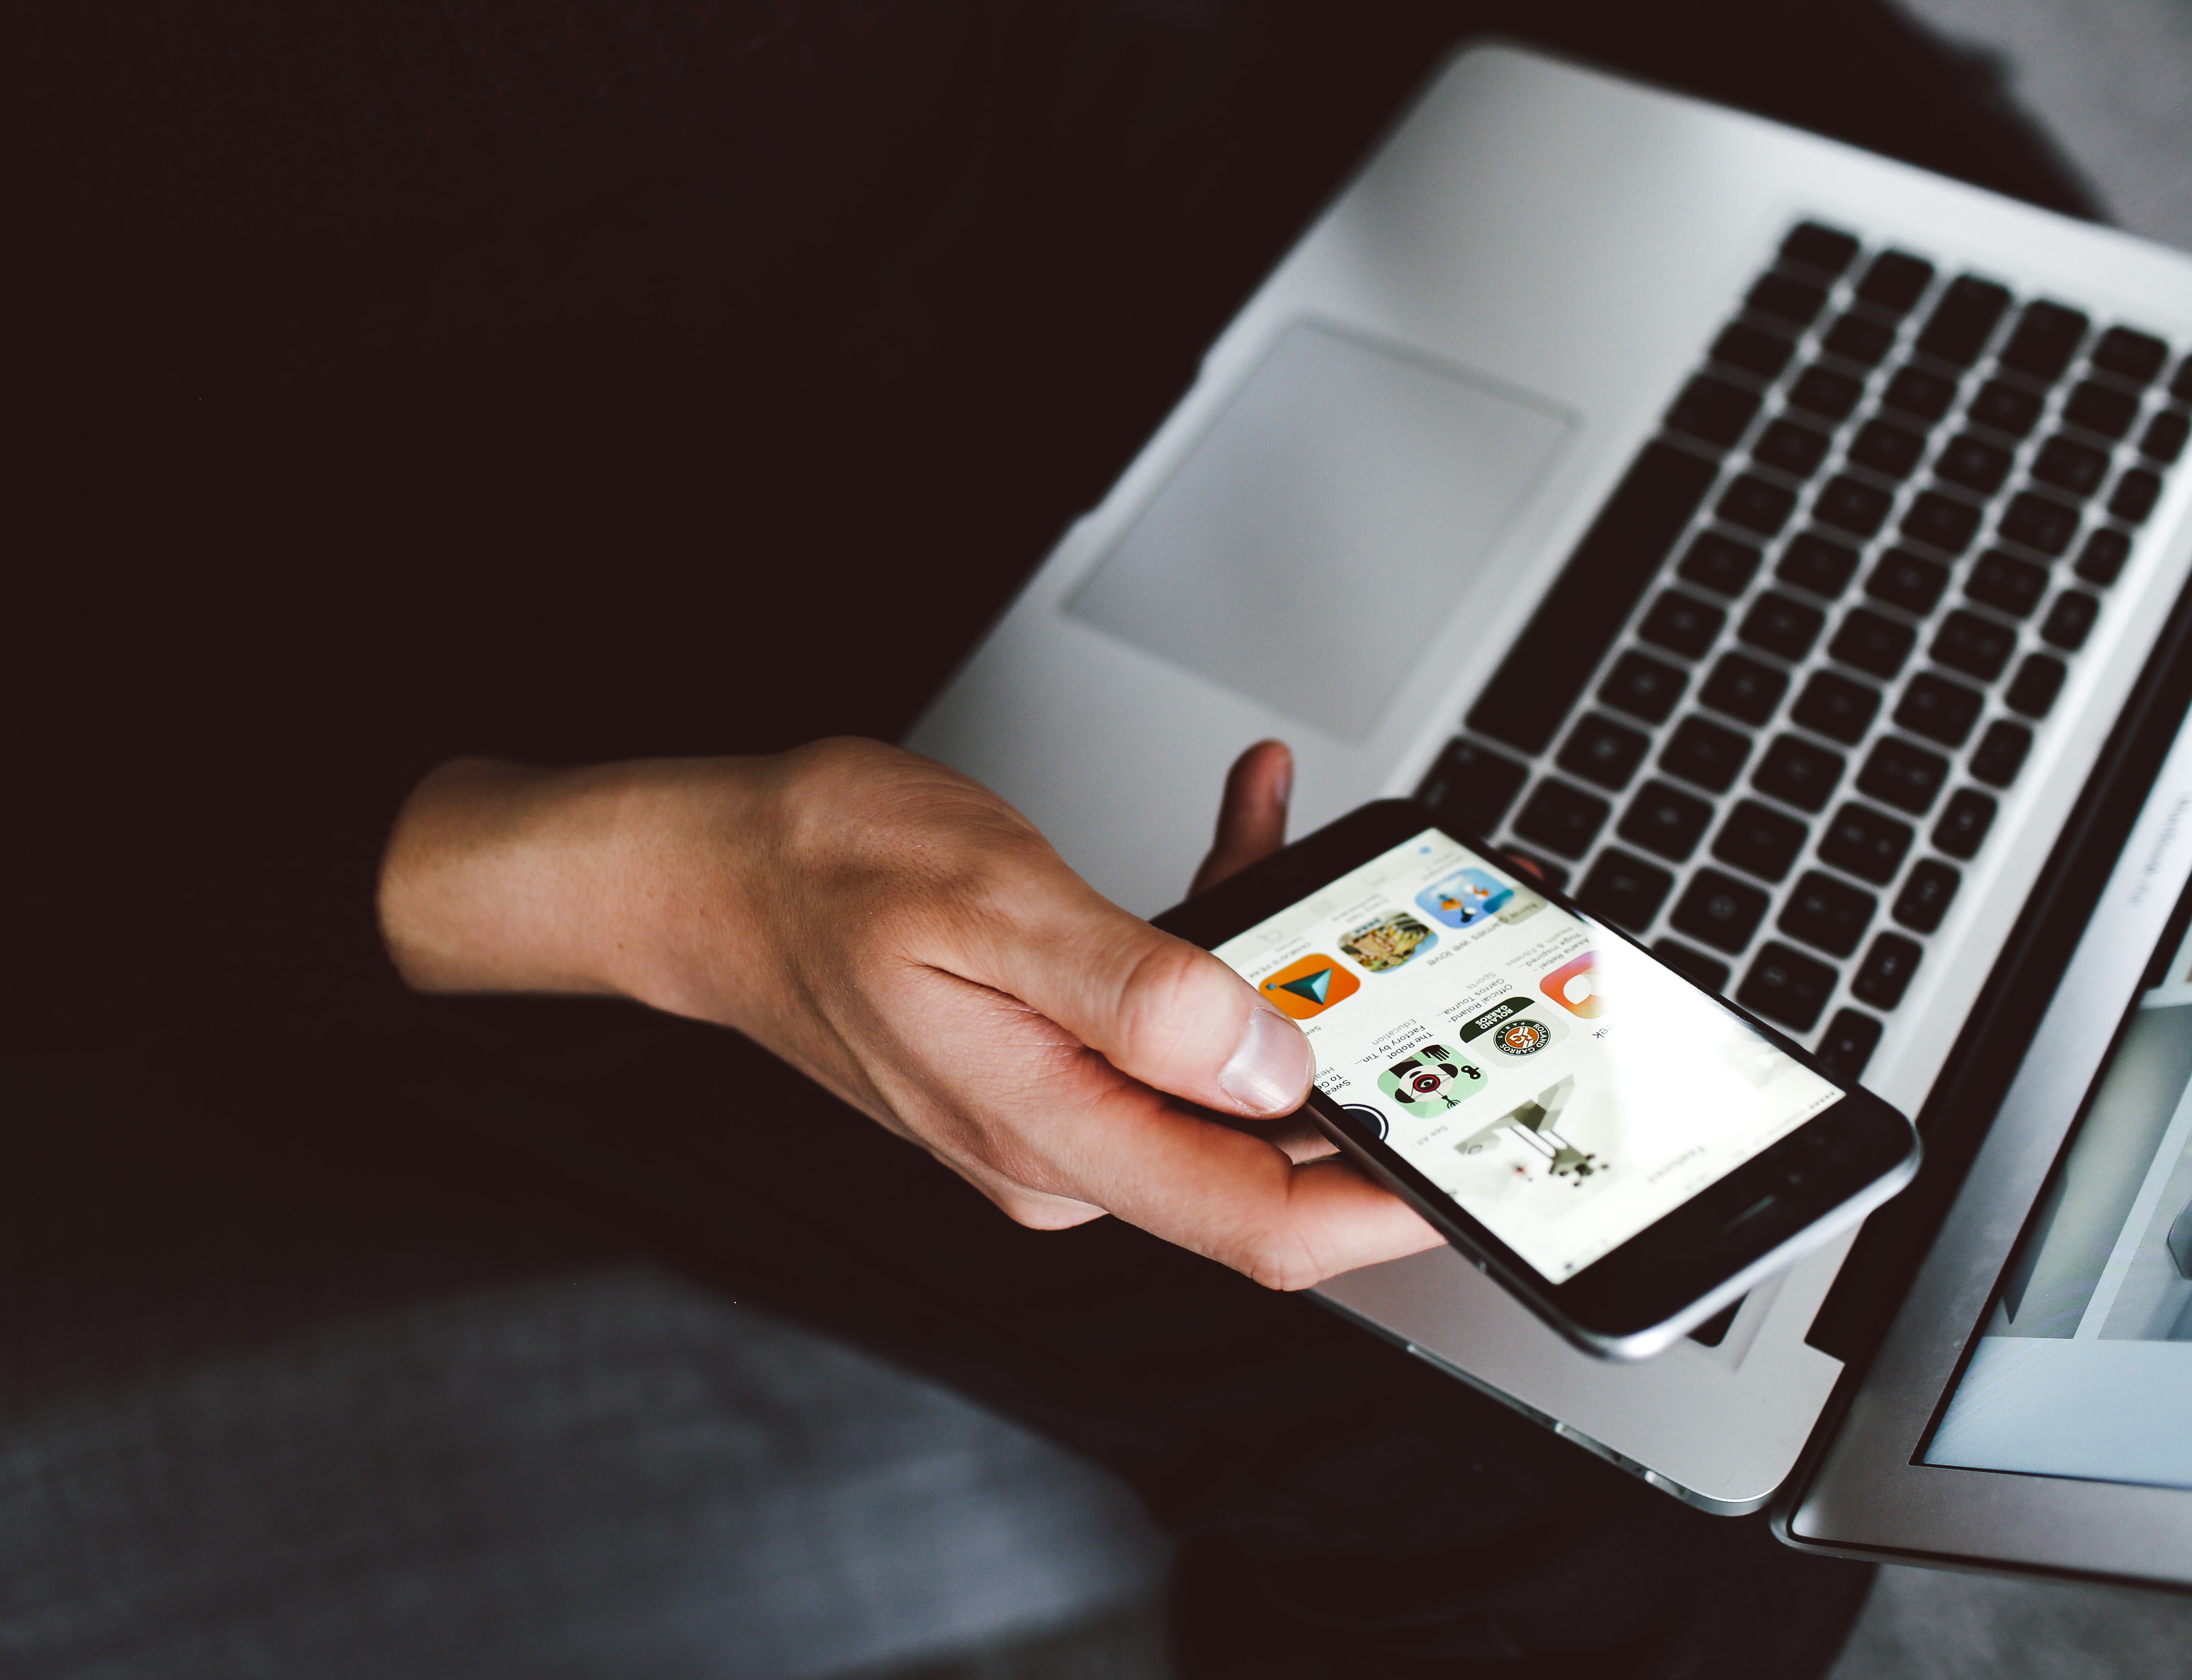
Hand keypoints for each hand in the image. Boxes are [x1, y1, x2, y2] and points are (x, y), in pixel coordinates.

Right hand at [377, 738, 1442, 1287]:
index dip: (1388, 1206)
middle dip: (1362, 1058)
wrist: (712, 872)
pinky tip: (1236, 831)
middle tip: (1426, 950)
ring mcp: (1063, 1108)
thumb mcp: (991, 903)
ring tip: (1298, 841)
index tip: (1479, 1161)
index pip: (1260, 1220)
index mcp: (1054, 1134)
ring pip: (1230, 1070)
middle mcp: (1067, 1147)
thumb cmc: (818, 876)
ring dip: (1287, 967)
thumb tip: (1274, 1062)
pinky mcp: (1059, 1059)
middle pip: (1265, 1149)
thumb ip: (1141, 992)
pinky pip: (1178, 1019)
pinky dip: (1221, 932)